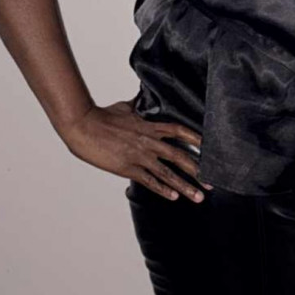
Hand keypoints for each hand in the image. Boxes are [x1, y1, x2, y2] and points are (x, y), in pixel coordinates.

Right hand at [60, 100, 211, 200]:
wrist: (83, 126)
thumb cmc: (101, 116)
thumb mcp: (124, 107)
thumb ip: (138, 105)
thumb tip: (143, 97)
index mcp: (149, 126)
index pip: (179, 130)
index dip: (196, 139)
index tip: (209, 149)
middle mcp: (148, 142)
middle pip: (179, 156)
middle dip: (197, 171)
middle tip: (211, 182)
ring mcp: (139, 156)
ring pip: (167, 173)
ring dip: (185, 186)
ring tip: (198, 197)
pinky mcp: (127, 167)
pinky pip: (149, 181)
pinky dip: (162, 189)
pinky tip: (173, 197)